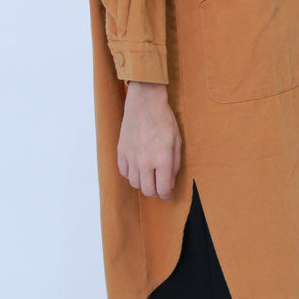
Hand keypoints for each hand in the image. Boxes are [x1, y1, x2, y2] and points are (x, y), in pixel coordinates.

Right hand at [117, 81, 181, 199]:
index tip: (168, 196)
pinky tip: (137, 168)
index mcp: (162, 159)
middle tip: (159, 187)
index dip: (167, 196)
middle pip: (147, 190)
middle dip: (156, 192)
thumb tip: (170, 182)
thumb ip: (175, 165)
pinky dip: (130, 174)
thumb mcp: (177, 142)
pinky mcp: (121, 151)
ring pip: (134, 183)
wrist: (145, 102)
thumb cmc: (164, 119)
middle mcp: (145, 161)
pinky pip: (123, 172)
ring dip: (142, 184)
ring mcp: (131, 157)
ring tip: (149, 177)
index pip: (163, 189)